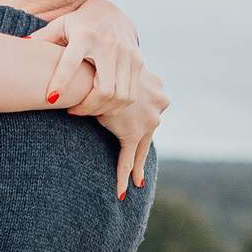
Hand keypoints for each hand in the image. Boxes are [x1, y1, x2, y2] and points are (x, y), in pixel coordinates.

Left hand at [36, 0, 142, 115]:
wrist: (111, 13)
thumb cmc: (78, 23)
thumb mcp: (59, 26)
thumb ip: (42, 38)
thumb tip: (21, 45)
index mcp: (85, 34)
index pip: (71, 62)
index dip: (61, 83)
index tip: (50, 99)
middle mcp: (109, 44)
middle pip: (103, 89)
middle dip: (87, 107)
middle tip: (72, 111)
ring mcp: (127, 53)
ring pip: (119, 96)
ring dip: (101, 110)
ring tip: (86, 110)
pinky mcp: (138, 61)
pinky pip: (130, 94)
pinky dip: (116, 107)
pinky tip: (102, 107)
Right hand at [97, 69, 167, 198]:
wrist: (92, 69)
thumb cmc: (96, 62)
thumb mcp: (111, 62)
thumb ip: (114, 69)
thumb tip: (101, 64)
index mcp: (156, 84)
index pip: (151, 105)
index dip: (147, 117)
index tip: (146, 124)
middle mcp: (158, 103)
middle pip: (150, 129)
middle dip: (145, 142)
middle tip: (142, 159)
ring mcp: (147, 120)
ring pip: (142, 148)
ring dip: (138, 166)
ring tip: (136, 180)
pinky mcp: (131, 134)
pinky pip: (127, 159)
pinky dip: (124, 175)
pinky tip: (122, 190)